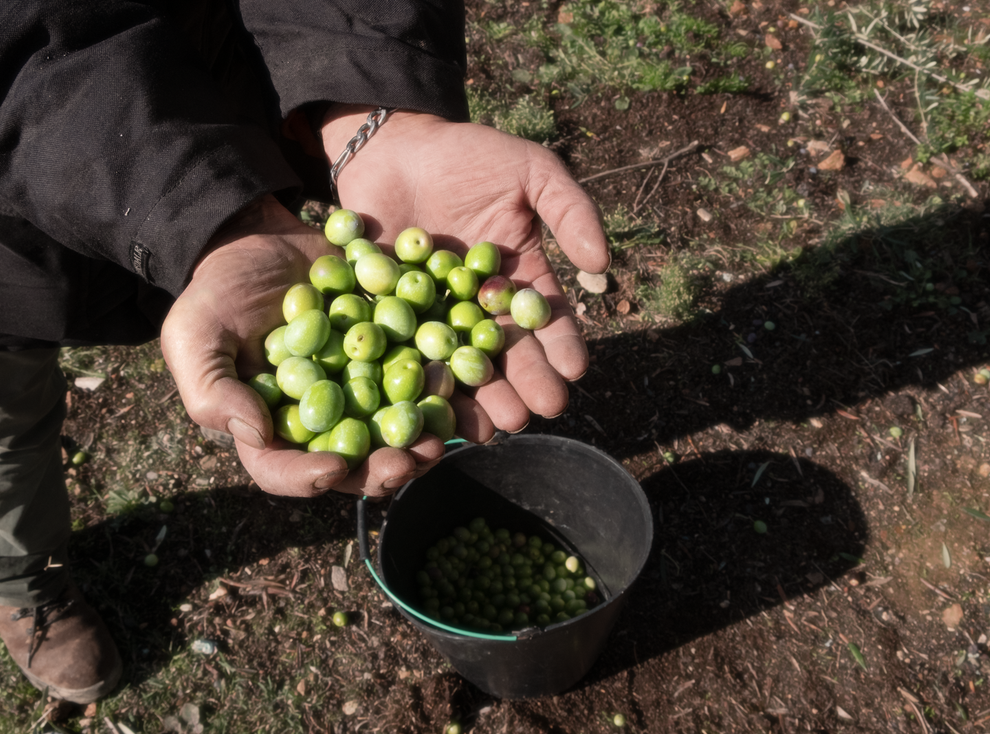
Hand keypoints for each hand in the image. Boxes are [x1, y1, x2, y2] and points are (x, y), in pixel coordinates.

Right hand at [161, 195, 442, 497]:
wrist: (260, 239)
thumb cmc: (217, 292)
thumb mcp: (194, 334)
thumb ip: (212, 389)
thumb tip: (257, 435)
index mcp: (269, 428)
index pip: (283, 469)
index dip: (308, 477)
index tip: (333, 468)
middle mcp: (321, 420)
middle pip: (353, 462)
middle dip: (383, 468)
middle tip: (409, 462)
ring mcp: (360, 390)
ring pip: (393, 429)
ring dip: (421, 437)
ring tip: (442, 432)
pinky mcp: (391, 356)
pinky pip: (420, 379)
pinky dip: (441, 385)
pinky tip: (456, 379)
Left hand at [321, 107, 609, 440]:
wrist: (392, 145)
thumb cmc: (469, 154)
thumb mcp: (531, 170)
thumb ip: (570, 210)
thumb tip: (602, 263)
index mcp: (517, 279)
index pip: (545, 319)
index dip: (561, 347)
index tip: (574, 373)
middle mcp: (478, 307)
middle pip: (504, 353)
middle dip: (522, 384)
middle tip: (532, 414)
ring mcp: (433, 316)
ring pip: (459, 364)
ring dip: (477, 397)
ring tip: (492, 425)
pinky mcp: (387, 317)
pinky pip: (405, 353)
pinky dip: (417, 380)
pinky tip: (432, 407)